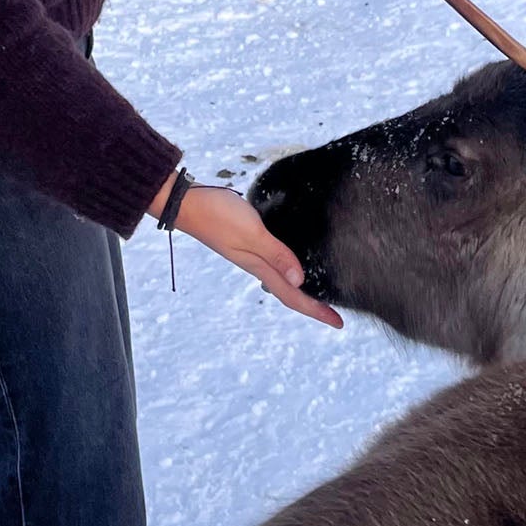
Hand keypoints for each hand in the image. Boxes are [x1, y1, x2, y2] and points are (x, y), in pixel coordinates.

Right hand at [153, 178, 341, 328]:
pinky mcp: (248, 241)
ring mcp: (251, 255)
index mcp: (259, 267)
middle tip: (335, 314)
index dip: (317, 310)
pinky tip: (294, 262)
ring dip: (302, 289)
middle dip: (313, 305)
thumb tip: (300, 280)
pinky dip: (289, 269)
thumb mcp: (252, 233)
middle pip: (290, 292)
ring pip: (283, 278)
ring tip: (320, 294)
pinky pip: (275, 262)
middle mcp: (257, 265)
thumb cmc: (217, 215)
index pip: (293, 295)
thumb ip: (277, 254)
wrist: (186, 203)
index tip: (338, 323)